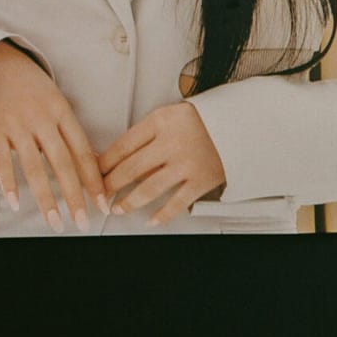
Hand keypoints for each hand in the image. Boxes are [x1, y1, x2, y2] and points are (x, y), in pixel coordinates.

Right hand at [0, 38, 105, 232]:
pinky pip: (2, 161)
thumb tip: (89, 163)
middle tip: (83, 221)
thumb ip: (69, 131)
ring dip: (46, 198)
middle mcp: (42, 120)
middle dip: (75, 195)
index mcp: (62, 113)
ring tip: (55, 220)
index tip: (103, 203)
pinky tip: (15, 202)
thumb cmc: (32, 86)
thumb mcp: (58, 102)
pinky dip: (8, 183)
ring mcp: (16, 126)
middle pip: (63, 164)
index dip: (94, 180)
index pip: (83, 152)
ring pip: (34, 168)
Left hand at [100, 101, 226, 224]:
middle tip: (100, 194)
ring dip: (128, 202)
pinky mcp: (203, 180)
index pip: (122, 146)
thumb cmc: (203, 120)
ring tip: (118, 208)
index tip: (94, 173)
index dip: (102, 164)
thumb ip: (145, 135)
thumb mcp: (169, 116)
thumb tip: (115, 159)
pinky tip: (151, 220)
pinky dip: (162, 215)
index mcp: (160, 122)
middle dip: (109, 185)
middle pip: (130, 169)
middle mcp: (172, 143)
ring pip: (148, 189)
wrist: (242, 124)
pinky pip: (177, 203)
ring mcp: (188, 163)